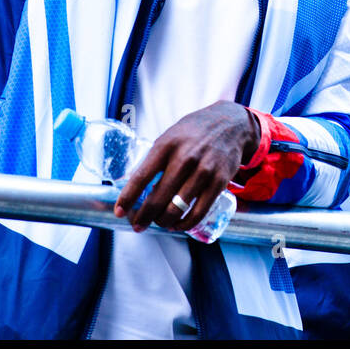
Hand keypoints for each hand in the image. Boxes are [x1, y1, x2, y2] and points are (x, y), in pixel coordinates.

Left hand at [114, 102, 257, 232]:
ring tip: (159, 223)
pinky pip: (199, 212)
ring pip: (177, 208)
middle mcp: (185, 158)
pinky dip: (185, 224)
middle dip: (144, 217)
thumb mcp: (170, 137)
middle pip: (158, 198)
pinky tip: (178, 225)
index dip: (127, 198)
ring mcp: (204, 171)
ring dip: (163, 222)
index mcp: (167, 145)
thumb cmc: (194, 132)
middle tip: (138, 224)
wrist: (231, 124)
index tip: (119, 211)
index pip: (141, 177)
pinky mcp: (219, 182)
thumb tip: (134, 186)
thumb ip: (154, 159)